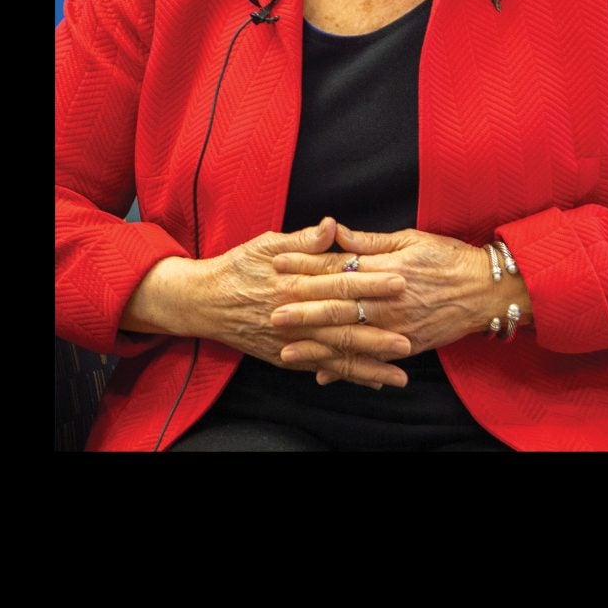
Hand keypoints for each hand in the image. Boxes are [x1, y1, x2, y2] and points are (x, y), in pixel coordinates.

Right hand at [185, 218, 412, 388]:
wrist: (200, 301)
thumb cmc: (238, 267)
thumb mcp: (266, 245)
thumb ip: (303, 240)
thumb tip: (332, 226)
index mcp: (293, 280)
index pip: (339, 279)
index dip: (371, 281)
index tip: (401, 280)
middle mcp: (293, 313)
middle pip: (341, 322)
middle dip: (375, 332)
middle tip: (408, 338)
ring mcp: (289, 339)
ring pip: (334, 352)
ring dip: (368, 363)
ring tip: (400, 373)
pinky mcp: (285, 356)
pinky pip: (321, 366)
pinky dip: (347, 375)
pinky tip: (374, 380)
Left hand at [270, 225, 497, 386]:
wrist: (489, 291)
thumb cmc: (451, 260)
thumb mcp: (413, 240)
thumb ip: (371, 240)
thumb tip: (336, 231)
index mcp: (388, 268)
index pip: (338, 266)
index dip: (306, 265)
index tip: (277, 263)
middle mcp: (390, 298)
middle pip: (339, 305)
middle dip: (303, 309)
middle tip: (272, 312)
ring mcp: (398, 325)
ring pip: (350, 337)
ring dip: (317, 345)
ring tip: (286, 350)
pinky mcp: (407, 344)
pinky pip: (371, 358)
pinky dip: (347, 368)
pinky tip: (322, 373)